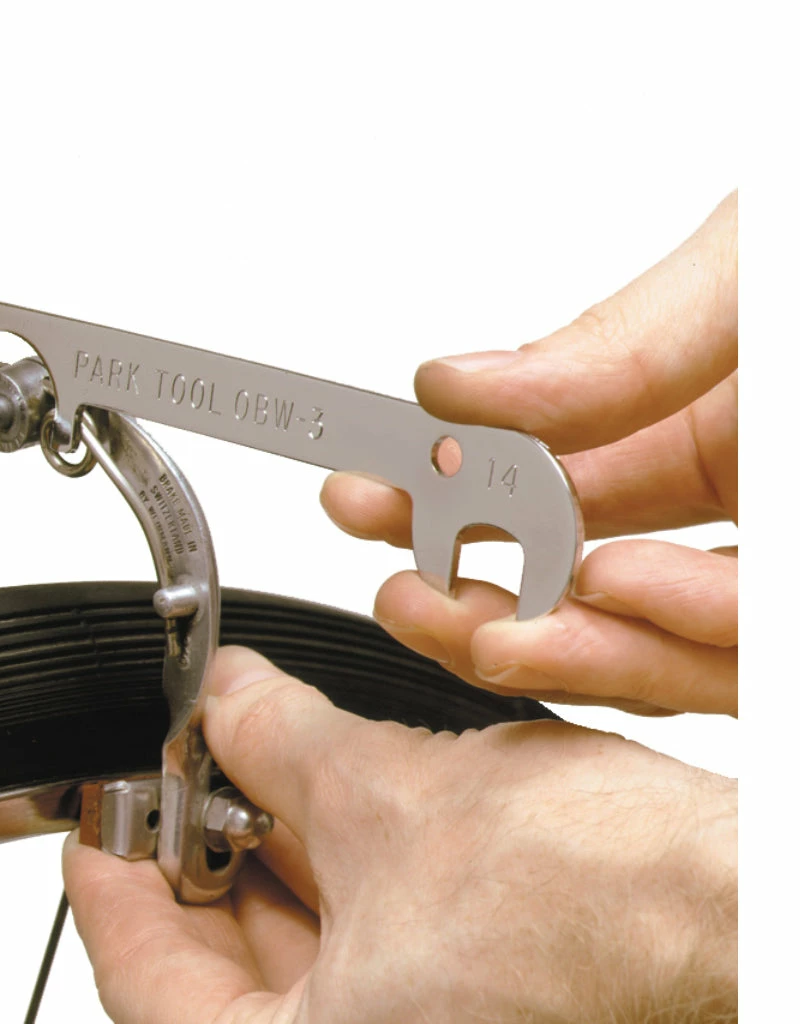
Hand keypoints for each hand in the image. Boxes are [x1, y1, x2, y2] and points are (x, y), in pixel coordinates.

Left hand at [65, 646, 736, 1022]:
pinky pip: (358, 941)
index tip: (95, 818)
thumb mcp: (390, 794)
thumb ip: (280, 740)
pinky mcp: (457, 1000)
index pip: (144, 983)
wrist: (725, 896)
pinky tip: (320, 799)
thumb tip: (226, 701)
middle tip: (173, 774)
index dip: (108, 878)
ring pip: (293, 950)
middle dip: (194, 851)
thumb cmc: (602, 902)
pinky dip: (329, 868)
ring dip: (263, 851)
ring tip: (241, 768)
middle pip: (216, 967)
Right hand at [321, 193, 737, 715]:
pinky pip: (726, 668)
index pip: (538, 472)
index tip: (358, 488)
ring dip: (549, 638)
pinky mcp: (798, 637)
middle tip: (397, 591)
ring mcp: (764, 573)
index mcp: (695, 416)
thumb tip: (455, 386)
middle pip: (569, 570)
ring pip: (636, 638)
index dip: (439, 489)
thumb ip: (611, 341)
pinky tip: (610, 596)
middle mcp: (728, 504)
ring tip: (480, 627)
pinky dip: (658, 646)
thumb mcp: (742, 280)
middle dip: (469, 588)